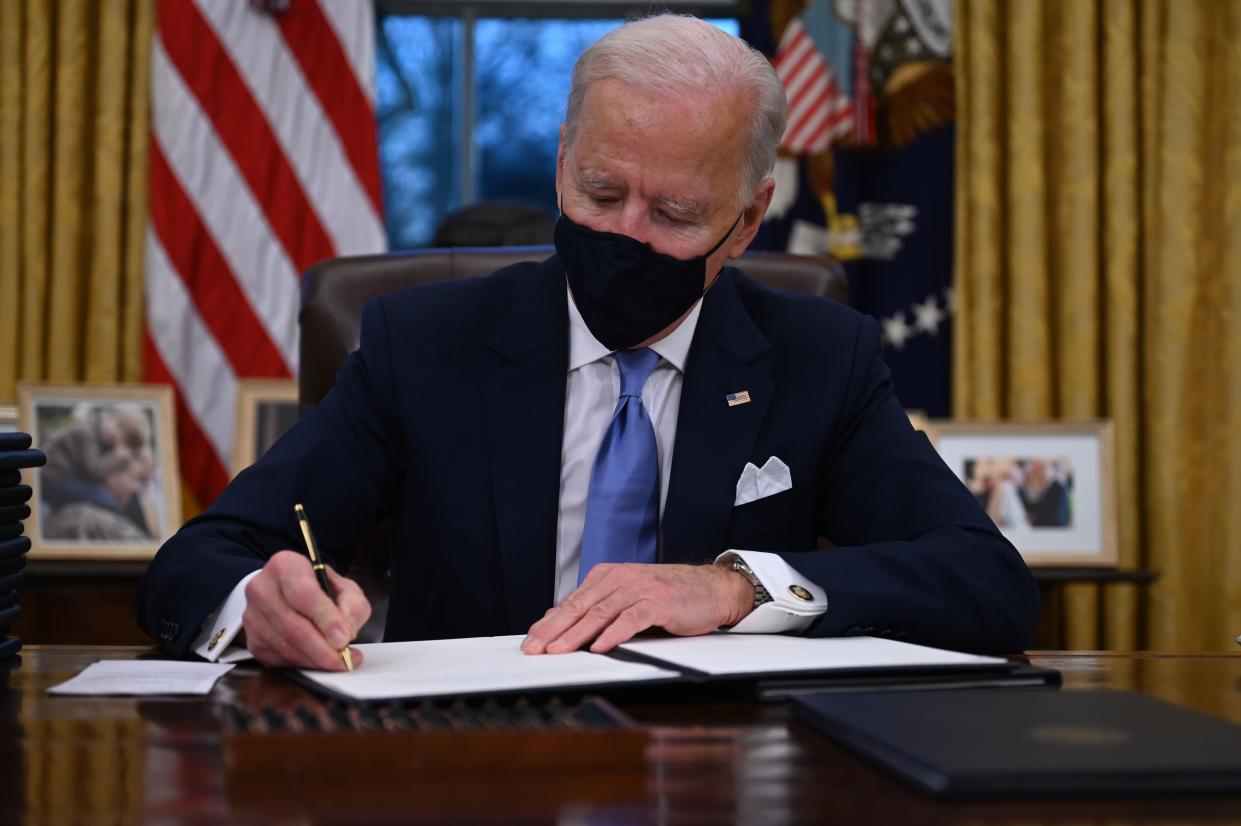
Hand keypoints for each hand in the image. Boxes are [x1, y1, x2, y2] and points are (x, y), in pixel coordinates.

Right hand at [242, 550, 371, 670]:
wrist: (286, 592)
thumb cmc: (317, 588)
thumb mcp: (343, 587)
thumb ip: (352, 605)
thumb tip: (346, 632)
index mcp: (285, 566)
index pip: (303, 594)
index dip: (325, 619)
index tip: (343, 638)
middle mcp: (262, 589)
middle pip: (293, 626)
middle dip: (322, 649)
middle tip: (344, 658)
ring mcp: (253, 616)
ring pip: (286, 647)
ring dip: (315, 660)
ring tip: (339, 661)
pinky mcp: (252, 640)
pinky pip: (279, 660)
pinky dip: (303, 665)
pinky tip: (319, 662)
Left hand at [521, 563, 752, 654]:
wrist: (710, 588)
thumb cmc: (669, 596)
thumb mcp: (627, 596)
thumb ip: (597, 606)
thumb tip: (559, 619)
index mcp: (608, 576)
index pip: (571, 602)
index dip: (548, 623)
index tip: (530, 641)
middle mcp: (619, 579)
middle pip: (579, 607)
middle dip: (553, 629)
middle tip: (533, 648)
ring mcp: (638, 589)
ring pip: (600, 613)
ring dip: (576, 634)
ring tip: (558, 651)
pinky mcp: (657, 603)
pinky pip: (630, 620)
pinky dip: (613, 634)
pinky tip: (600, 647)